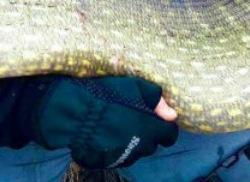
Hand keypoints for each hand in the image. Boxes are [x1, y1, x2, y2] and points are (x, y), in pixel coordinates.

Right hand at [31, 76, 178, 168]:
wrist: (76, 114)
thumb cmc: (107, 96)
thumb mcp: (135, 88)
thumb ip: (157, 101)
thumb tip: (173, 115)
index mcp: (150, 130)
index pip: (170, 136)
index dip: (165, 127)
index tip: (157, 119)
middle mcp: (140, 147)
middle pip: (153, 144)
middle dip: (148, 134)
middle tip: (134, 118)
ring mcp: (124, 157)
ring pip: (137, 151)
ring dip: (134, 141)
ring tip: (119, 126)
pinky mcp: (109, 162)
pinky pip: (121, 155)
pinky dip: (119, 146)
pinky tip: (108, 135)